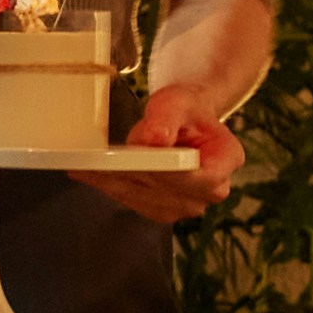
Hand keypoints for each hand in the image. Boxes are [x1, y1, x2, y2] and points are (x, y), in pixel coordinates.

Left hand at [75, 0, 269, 218]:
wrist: (184, 120)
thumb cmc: (185, 108)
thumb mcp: (177, 101)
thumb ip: (166, 119)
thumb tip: (154, 140)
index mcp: (227, 159)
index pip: (196, 176)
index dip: (165, 171)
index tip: (132, 161)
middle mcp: (213, 190)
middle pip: (167, 190)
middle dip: (130, 175)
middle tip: (93, 164)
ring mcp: (190, 205)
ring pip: (147, 199)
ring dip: (114, 184)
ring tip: (84, 169)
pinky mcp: (166, 210)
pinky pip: (135, 202)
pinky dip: (112, 188)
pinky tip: (90, 175)